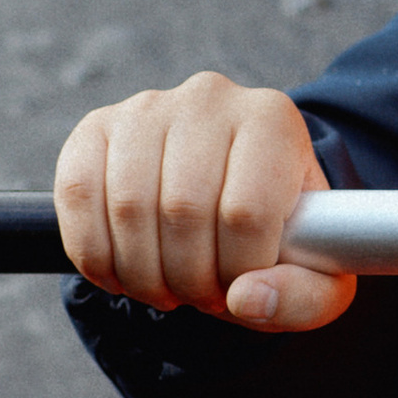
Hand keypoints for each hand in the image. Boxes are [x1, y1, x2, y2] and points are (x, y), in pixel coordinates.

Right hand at [55, 73, 354, 331]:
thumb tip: (246, 299)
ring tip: (166, 288)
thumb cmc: (280, 237)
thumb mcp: (319, 276)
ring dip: (141, 273)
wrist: (235, 195)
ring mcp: (147, 107)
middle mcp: (210, 98)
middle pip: (183, 210)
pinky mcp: (96, 127)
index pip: (246, 212)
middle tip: (199, 296)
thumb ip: (302, 297)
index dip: (235, 271)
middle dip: (187, 277)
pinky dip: (93, 252)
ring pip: (128, 207)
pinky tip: (120, 274)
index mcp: (273, 122)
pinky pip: (77, 195)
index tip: (238, 289)